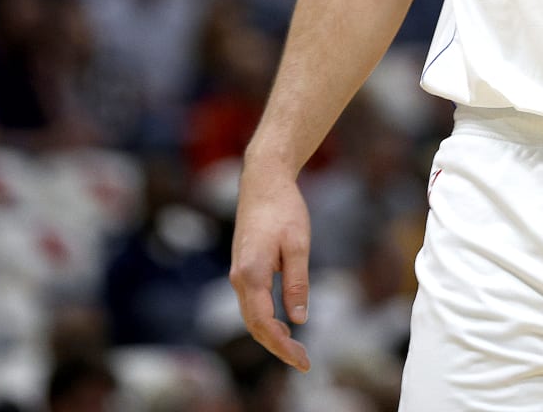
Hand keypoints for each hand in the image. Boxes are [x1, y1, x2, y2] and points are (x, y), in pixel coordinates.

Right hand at [230, 162, 312, 370]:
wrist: (263, 181)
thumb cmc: (283, 208)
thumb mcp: (298, 244)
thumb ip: (297, 282)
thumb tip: (299, 319)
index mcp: (251, 274)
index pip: (264, 324)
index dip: (283, 347)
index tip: (303, 360)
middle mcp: (239, 278)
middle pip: (255, 325)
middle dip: (278, 347)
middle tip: (304, 362)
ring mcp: (239, 273)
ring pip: (252, 316)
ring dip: (272, 336)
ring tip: (296, 349)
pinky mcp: (244, 267)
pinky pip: (252, 303)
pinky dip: (267, 320)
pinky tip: (284, 325)